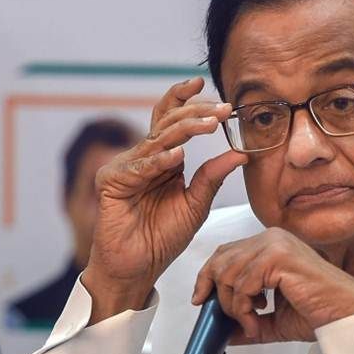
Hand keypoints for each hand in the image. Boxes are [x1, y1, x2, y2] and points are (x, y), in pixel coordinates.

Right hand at [82, 77, 247, 322]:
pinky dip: (159, 161)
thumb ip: (213, 176)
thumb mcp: (197, 203)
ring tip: (210, 124)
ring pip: (157, 138)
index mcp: (164, 158)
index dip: (185, 99)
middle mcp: (144, 157)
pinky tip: (176, 156)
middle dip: (196, 112)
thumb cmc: (164, 236)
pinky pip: (138, 167)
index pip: (172, 118)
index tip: (205, 86)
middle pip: (168, 121)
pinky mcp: (111, 182)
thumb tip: (241, 153)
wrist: (138, 267)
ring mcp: (126, 166)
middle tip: (222, 109)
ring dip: (185, 129)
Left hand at [191, 227, 353, 342]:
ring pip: (228, 273)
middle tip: (228, 317)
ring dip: (233, 307)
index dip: (208, 275)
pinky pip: (242, 285)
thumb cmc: (320, 310)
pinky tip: (257, 322)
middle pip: (221, 259)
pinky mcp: (278, 257)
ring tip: (251, 324)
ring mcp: (275, 245)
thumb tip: (225, 330)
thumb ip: (248, 319)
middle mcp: (272, 238)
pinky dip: (243, 310)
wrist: (345, 314)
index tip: (202, 298)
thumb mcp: (274, 317)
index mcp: (272, 244)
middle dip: (217, 293)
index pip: (226, 252)